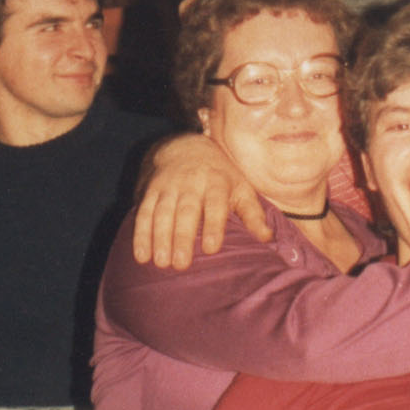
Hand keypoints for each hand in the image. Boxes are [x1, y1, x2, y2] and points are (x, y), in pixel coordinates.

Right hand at [132, 134, 270, 267]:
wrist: (184, 146)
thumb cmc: (219, 175)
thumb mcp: (239, 187)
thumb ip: (253, 214)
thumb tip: (269, 240)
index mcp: (217, 182)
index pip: (215, 203)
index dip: (213, 225)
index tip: (211, 249)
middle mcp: (192, 183)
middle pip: (186, 211)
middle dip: (182, 236)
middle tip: (180, 264)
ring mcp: (169, 186)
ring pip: (163, 212)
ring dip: (159, 238)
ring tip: (160, 262)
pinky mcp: (151, 191)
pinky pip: (143, 212)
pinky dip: (141, 234)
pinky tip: (141, 256)